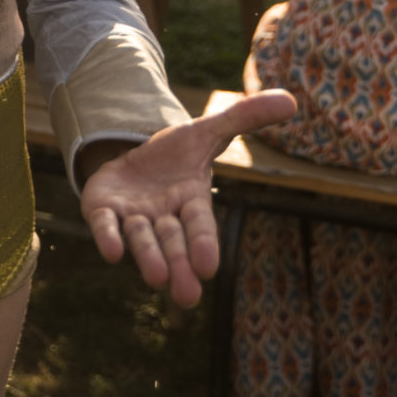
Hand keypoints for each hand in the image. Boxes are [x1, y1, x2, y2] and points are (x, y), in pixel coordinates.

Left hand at [82, 90, 297, 307]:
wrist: (130, 158)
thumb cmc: (175, 155)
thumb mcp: (206, 130)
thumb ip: (244, 117)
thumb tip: (292, 99)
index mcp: (191, 201)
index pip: (200, 224)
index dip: (205, 244)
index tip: (210, 268)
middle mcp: (163, 216)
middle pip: (173, 242)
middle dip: (179, 265)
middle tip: (187, 296)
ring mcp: (132, 216)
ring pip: (142, 239)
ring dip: (149, 258)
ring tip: (158, 280)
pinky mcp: (103, 211)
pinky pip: (106, 226)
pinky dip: (108, 237)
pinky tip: (111, 252)